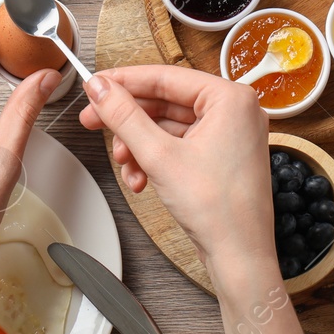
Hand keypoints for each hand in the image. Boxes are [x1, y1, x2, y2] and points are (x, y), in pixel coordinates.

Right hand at [78, 67, 274, 280]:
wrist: (240, 257)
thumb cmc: (218, 209)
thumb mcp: (159, 155)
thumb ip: (125, 116)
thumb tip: (100, 88)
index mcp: (231, 98)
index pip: (166, 76)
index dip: (124, 81)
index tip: (94, 85)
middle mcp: (235, 111)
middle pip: (166, 102)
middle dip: (129, 121)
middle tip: (93, 121)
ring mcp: (229, 135)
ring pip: (168, 126)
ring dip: (140, 145)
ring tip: (124, 165)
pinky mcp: (221, 157)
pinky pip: (180, 145)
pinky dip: (156, 159)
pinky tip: (140, 179)